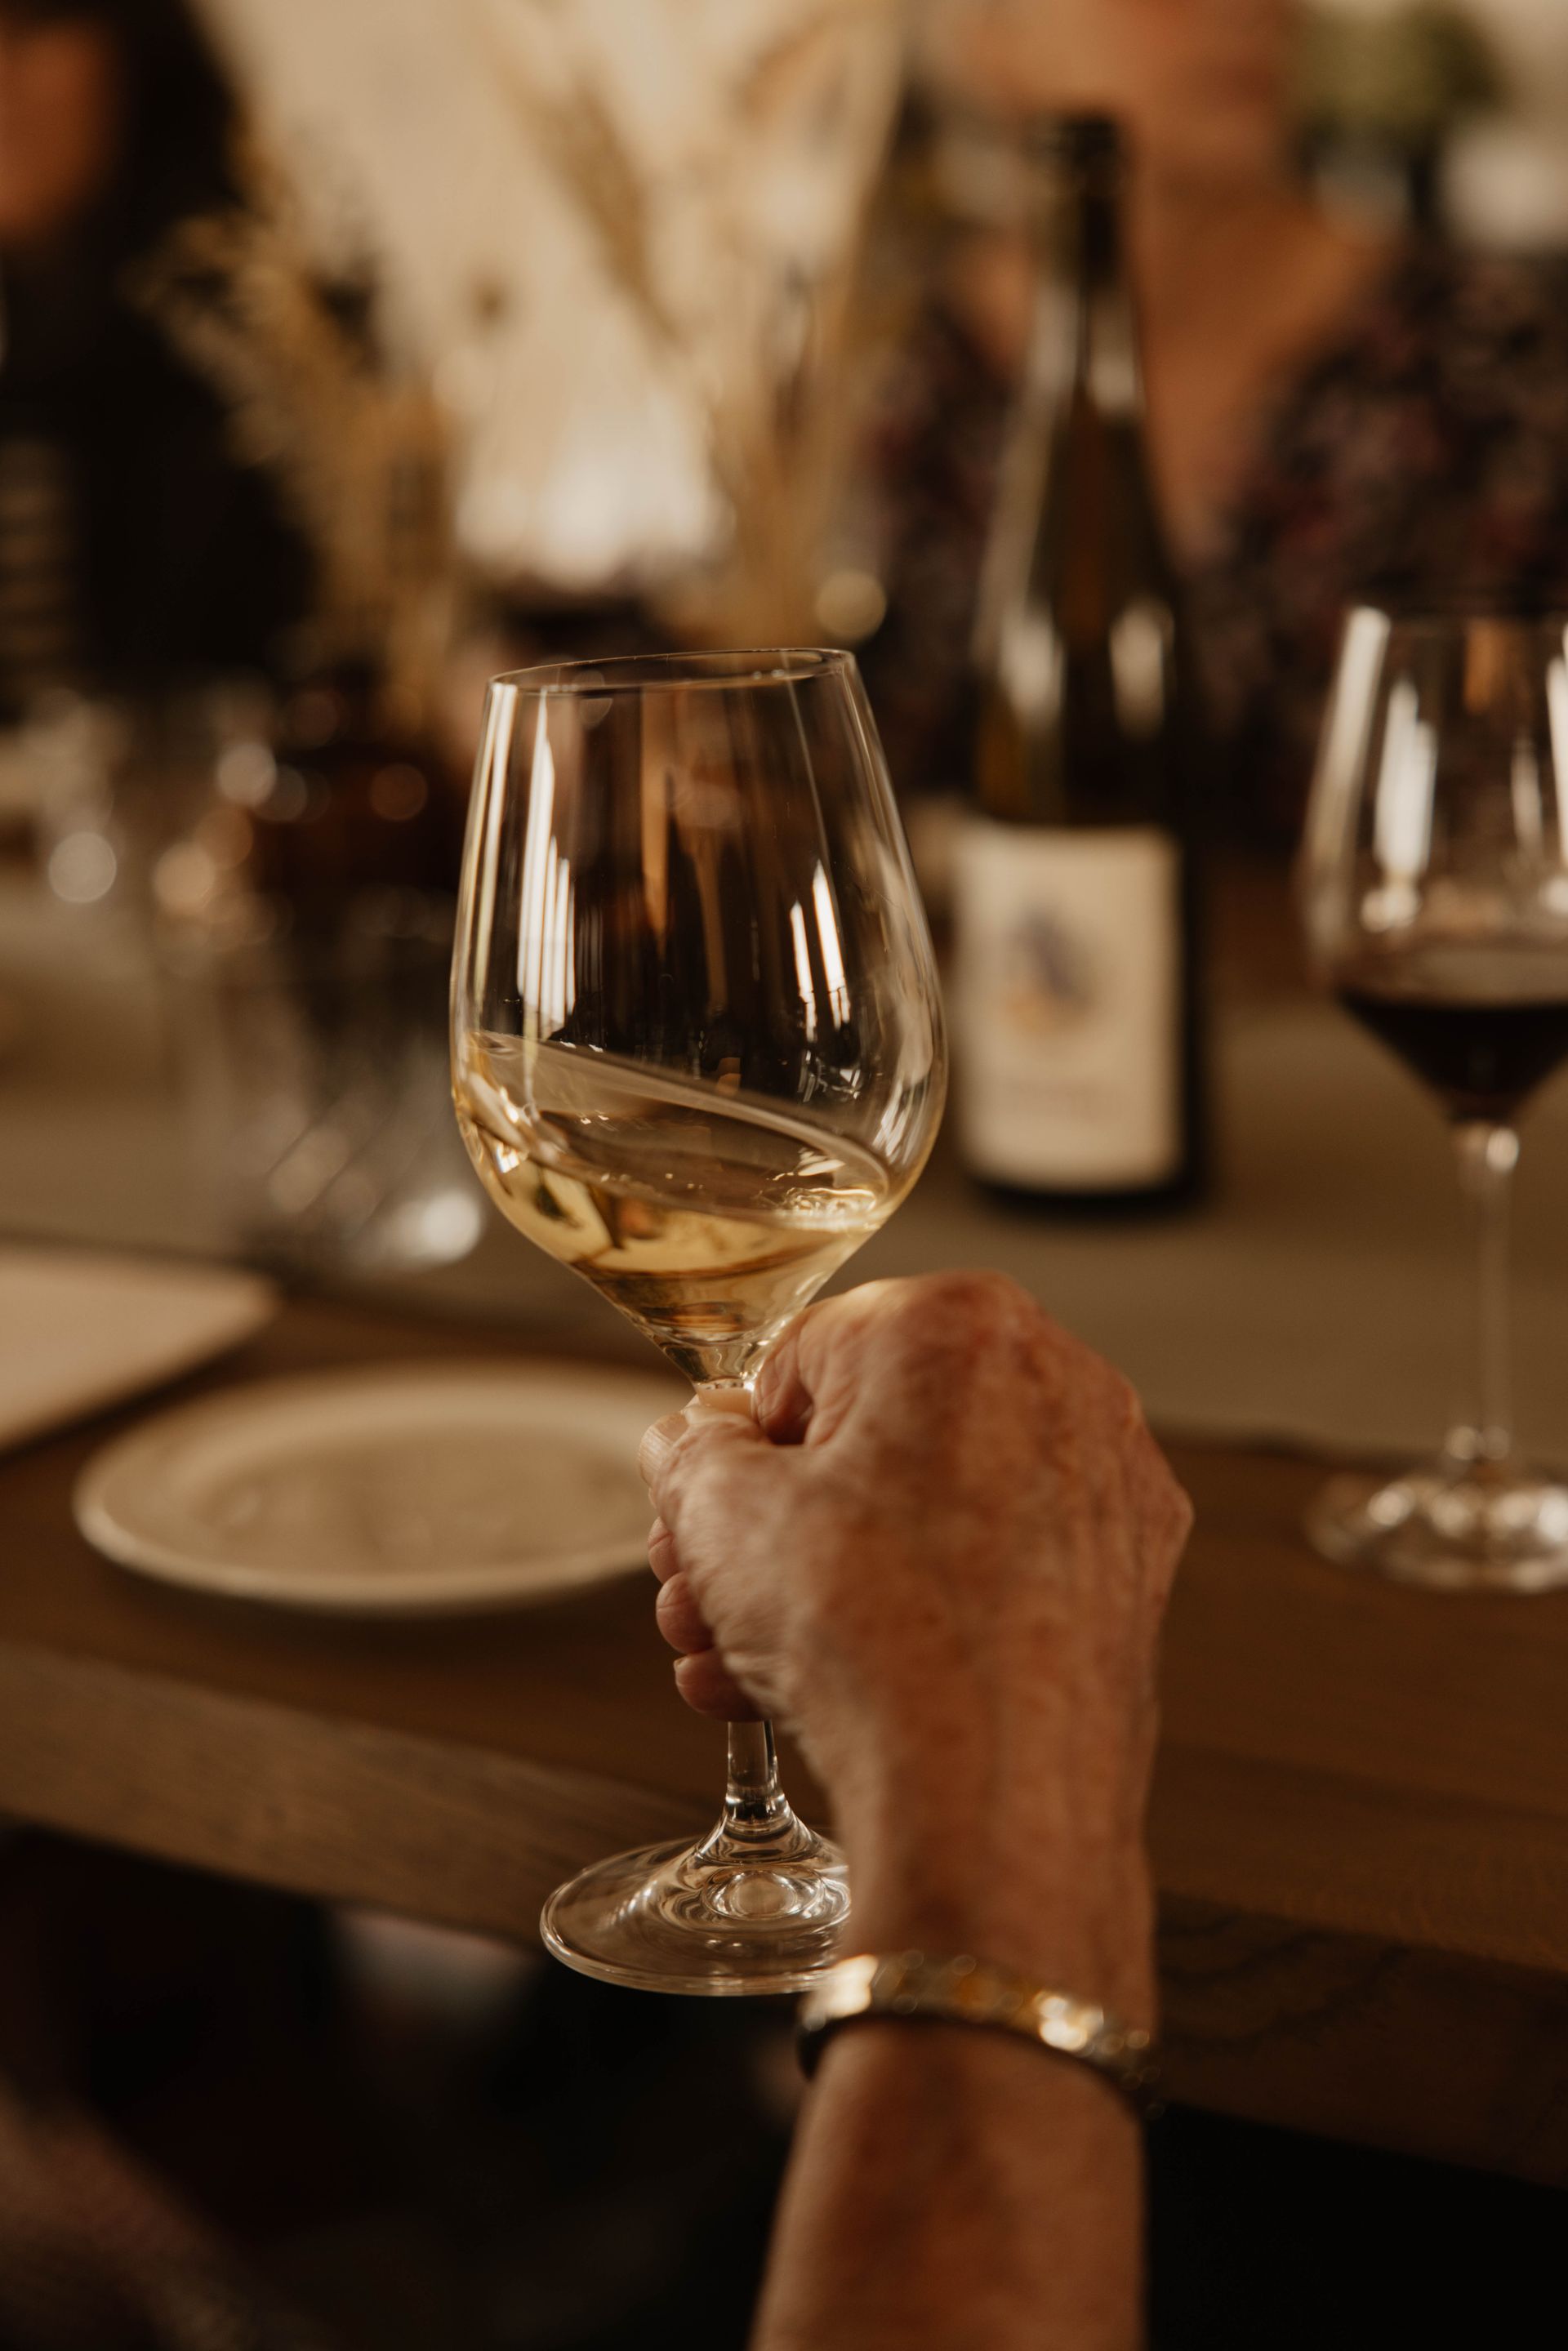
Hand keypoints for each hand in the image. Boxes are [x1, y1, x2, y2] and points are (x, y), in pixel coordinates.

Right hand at [640, 1274, 1190, 2013]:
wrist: (987, 1805)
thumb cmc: (875, 1639)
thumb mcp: (718, 1512)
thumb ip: (693, 1451)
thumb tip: (698, 1446)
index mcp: (961, 1322)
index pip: (804, 1355)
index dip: (734, 1445)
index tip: (703, 1506)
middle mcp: (1059, 1385)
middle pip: (869, 1440)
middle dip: (767, 1524)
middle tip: (705, 1585)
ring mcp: (1104, 1488)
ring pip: (925, 1515)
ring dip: (817, 1583)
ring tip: (738, 1658)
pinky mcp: (1124, 1583)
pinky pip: (990, 1574)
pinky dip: (912, 1616)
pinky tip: (820, 1687)